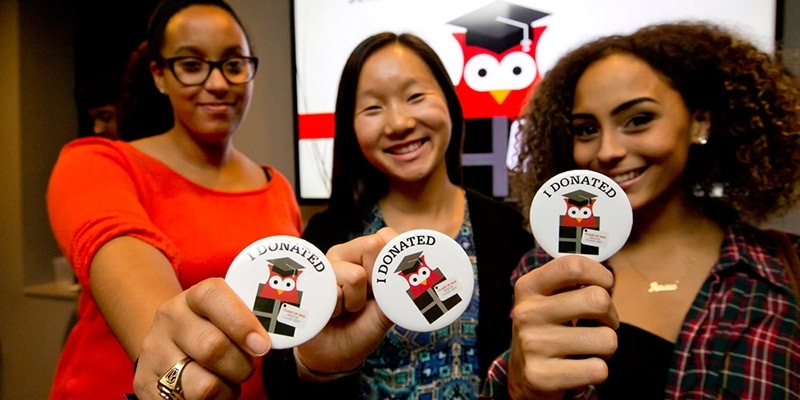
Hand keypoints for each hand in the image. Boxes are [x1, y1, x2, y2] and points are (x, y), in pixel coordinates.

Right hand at [133, 278, 270, 398]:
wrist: (167, 344)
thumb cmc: (212, 330)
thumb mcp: (226, 316)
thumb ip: (249, 320)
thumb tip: (282, 333)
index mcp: (192, 297)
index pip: (213, 296)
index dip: (242, 322)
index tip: (262, 345)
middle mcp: (169, 321)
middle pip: (212, 347)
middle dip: (241, 365)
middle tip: (247, 368)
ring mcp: (154, 353)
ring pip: (203, 385)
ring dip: (226, 390)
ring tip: (227, 383)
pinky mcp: (146, 384)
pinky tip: (212, 394)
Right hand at [294, 227, 397, 376]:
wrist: (333, 355)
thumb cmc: (361, 327)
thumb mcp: (388, 310)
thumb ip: (399, 289)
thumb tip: (408, 270)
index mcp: (365, 254)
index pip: (386, 237)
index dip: (390, 264)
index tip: (383, 290)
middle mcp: (344, 254)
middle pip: (373, 246)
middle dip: (375, 282)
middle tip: (363, 300)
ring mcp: (324, 266)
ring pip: (355, 274)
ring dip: (355, 302)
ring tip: (345, 309)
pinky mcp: (307, 281)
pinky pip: (333, 292)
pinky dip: (336, 310)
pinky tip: (328, 313)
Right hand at [508, 256, 617, 399]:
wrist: (523, 373)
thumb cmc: (547, 328)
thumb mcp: (547, 297)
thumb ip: (571, 281)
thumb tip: (605, 278)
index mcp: (528, 287)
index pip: (573, 266)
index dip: (600, 274)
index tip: (605, 285)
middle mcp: (527, 313)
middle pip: (597, 299)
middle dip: (610, 314)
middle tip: (600, 323)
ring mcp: (532, 345)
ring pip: (606, 339)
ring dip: (605, 346)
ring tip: (588, 347)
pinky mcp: (542, 376)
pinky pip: (598, 370)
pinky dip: (597, 370)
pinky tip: (580, 367)